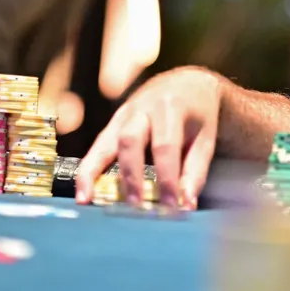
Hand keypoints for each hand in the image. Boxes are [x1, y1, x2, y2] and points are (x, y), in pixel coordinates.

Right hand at [74, 66, 221, 209]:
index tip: (171, 206)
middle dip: (130, 175)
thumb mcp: (206, 138)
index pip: (165, 146)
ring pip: (105, 141)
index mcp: (171, 107)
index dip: (167, 177)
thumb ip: (195, 171)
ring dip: (94, 172)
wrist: (186, 83)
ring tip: (87, 200)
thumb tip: (186, 205)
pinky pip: (98, 145)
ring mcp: (124, 114)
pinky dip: (89, 168)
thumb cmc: (198, 114)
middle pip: (130, 140)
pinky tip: (84, 192)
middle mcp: (143, 107)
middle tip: (135, 206)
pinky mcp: (113, 123)